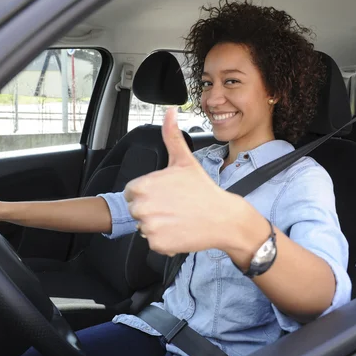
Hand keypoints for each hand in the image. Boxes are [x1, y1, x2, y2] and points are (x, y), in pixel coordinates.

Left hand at [124, 108, 241, 255]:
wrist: (223, 218)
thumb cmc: (203, 189)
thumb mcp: (184, 160)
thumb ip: (170, 136)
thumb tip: (169, 111)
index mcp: (144, 186)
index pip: (132, 192)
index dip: (149, 193)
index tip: (166, 194)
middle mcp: (143, 207)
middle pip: (136, 210)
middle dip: (152, 208)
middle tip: (174, 206)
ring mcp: (149, 227)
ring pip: (144, 226)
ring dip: (158, 224)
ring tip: (178, 217)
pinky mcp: (157, 244)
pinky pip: (153, 241)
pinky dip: (164, 239)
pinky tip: (180, 230)